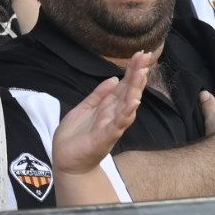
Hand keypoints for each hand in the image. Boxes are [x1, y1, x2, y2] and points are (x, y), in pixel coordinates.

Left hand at [53, 50, 149, 175]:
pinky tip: (134, 103)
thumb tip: (114, 78)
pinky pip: (118, 125)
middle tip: (146, 56)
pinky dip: (126, 114)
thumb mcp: (84, 109)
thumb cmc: (76, 137)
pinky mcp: (105, 137)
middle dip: (137, 74)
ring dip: (136, 90)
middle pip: (129, 91)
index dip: (132, 70)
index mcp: (108, 107)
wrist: (67, 161)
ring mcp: (111, 126)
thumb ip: (98, 95)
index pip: (123, 85)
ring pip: (127, 105)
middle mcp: (114, 114)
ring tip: (143, 73)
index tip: (141, 54)